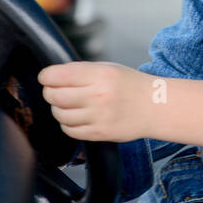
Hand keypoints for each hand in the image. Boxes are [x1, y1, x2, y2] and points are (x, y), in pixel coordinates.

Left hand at [38, 61, 153, 142]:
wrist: (156, 107)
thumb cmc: (131, 85)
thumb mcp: (109, 68)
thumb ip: (82, 71)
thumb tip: (53, 77)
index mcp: (100, 75)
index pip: (58, 75)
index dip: (46, 76)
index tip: (45, 77)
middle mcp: (99, 96)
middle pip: (55, 96)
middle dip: (49, 92)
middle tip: (53, 91)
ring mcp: (99, 117)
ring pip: (60, 115)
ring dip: (57, 109)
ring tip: (65, 104)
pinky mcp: (100, 134)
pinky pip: (70, 131)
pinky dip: (66, 124)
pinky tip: (74, 118)